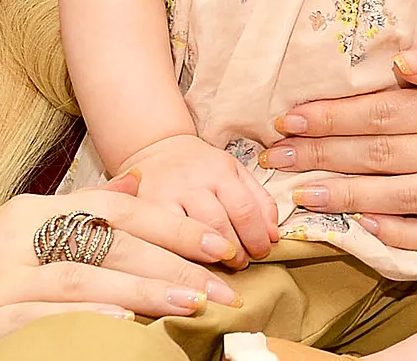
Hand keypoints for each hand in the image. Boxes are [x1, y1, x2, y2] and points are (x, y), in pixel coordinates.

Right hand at [0, 173, 241, 360]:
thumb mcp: (21, 235)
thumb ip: (80, 211)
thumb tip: (140, 184)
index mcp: (29, 212)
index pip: (110, 209)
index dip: (168, 222)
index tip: (217, 241)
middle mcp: (15, 237)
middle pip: (104, 240)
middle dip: (169, 257)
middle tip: (221, 277)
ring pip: (82, 278)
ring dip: (141, 290)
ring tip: (192, 302)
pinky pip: (47, 321)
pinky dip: (88, 324)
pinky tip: (127, 332)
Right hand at [124, 134, 278, 265]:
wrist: (155, 149)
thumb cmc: (201, 167)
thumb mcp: (234, 172)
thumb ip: (258, 201)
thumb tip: (274, 237)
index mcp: (218, 170)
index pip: (243, 208)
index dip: (257, 236)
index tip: (263, 251)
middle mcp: (191, 182)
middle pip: (218, 224)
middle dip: (236, 251)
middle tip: (242, 263)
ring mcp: (165, 197)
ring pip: (190, 235)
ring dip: (212, 258)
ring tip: (222, 265)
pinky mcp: (142, 211)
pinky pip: (164, 240)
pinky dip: (181, 257)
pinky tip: (192, 267)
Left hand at [257, 27, 416, 253]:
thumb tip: (401, 61)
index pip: (383, 112)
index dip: (332, 115)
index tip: (289, 116)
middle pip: (381, 155)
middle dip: (322, 154)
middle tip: (277, 156)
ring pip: (402, 198)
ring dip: (347, 196)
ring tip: (303, 193)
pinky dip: (401, 237)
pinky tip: (364, 227)